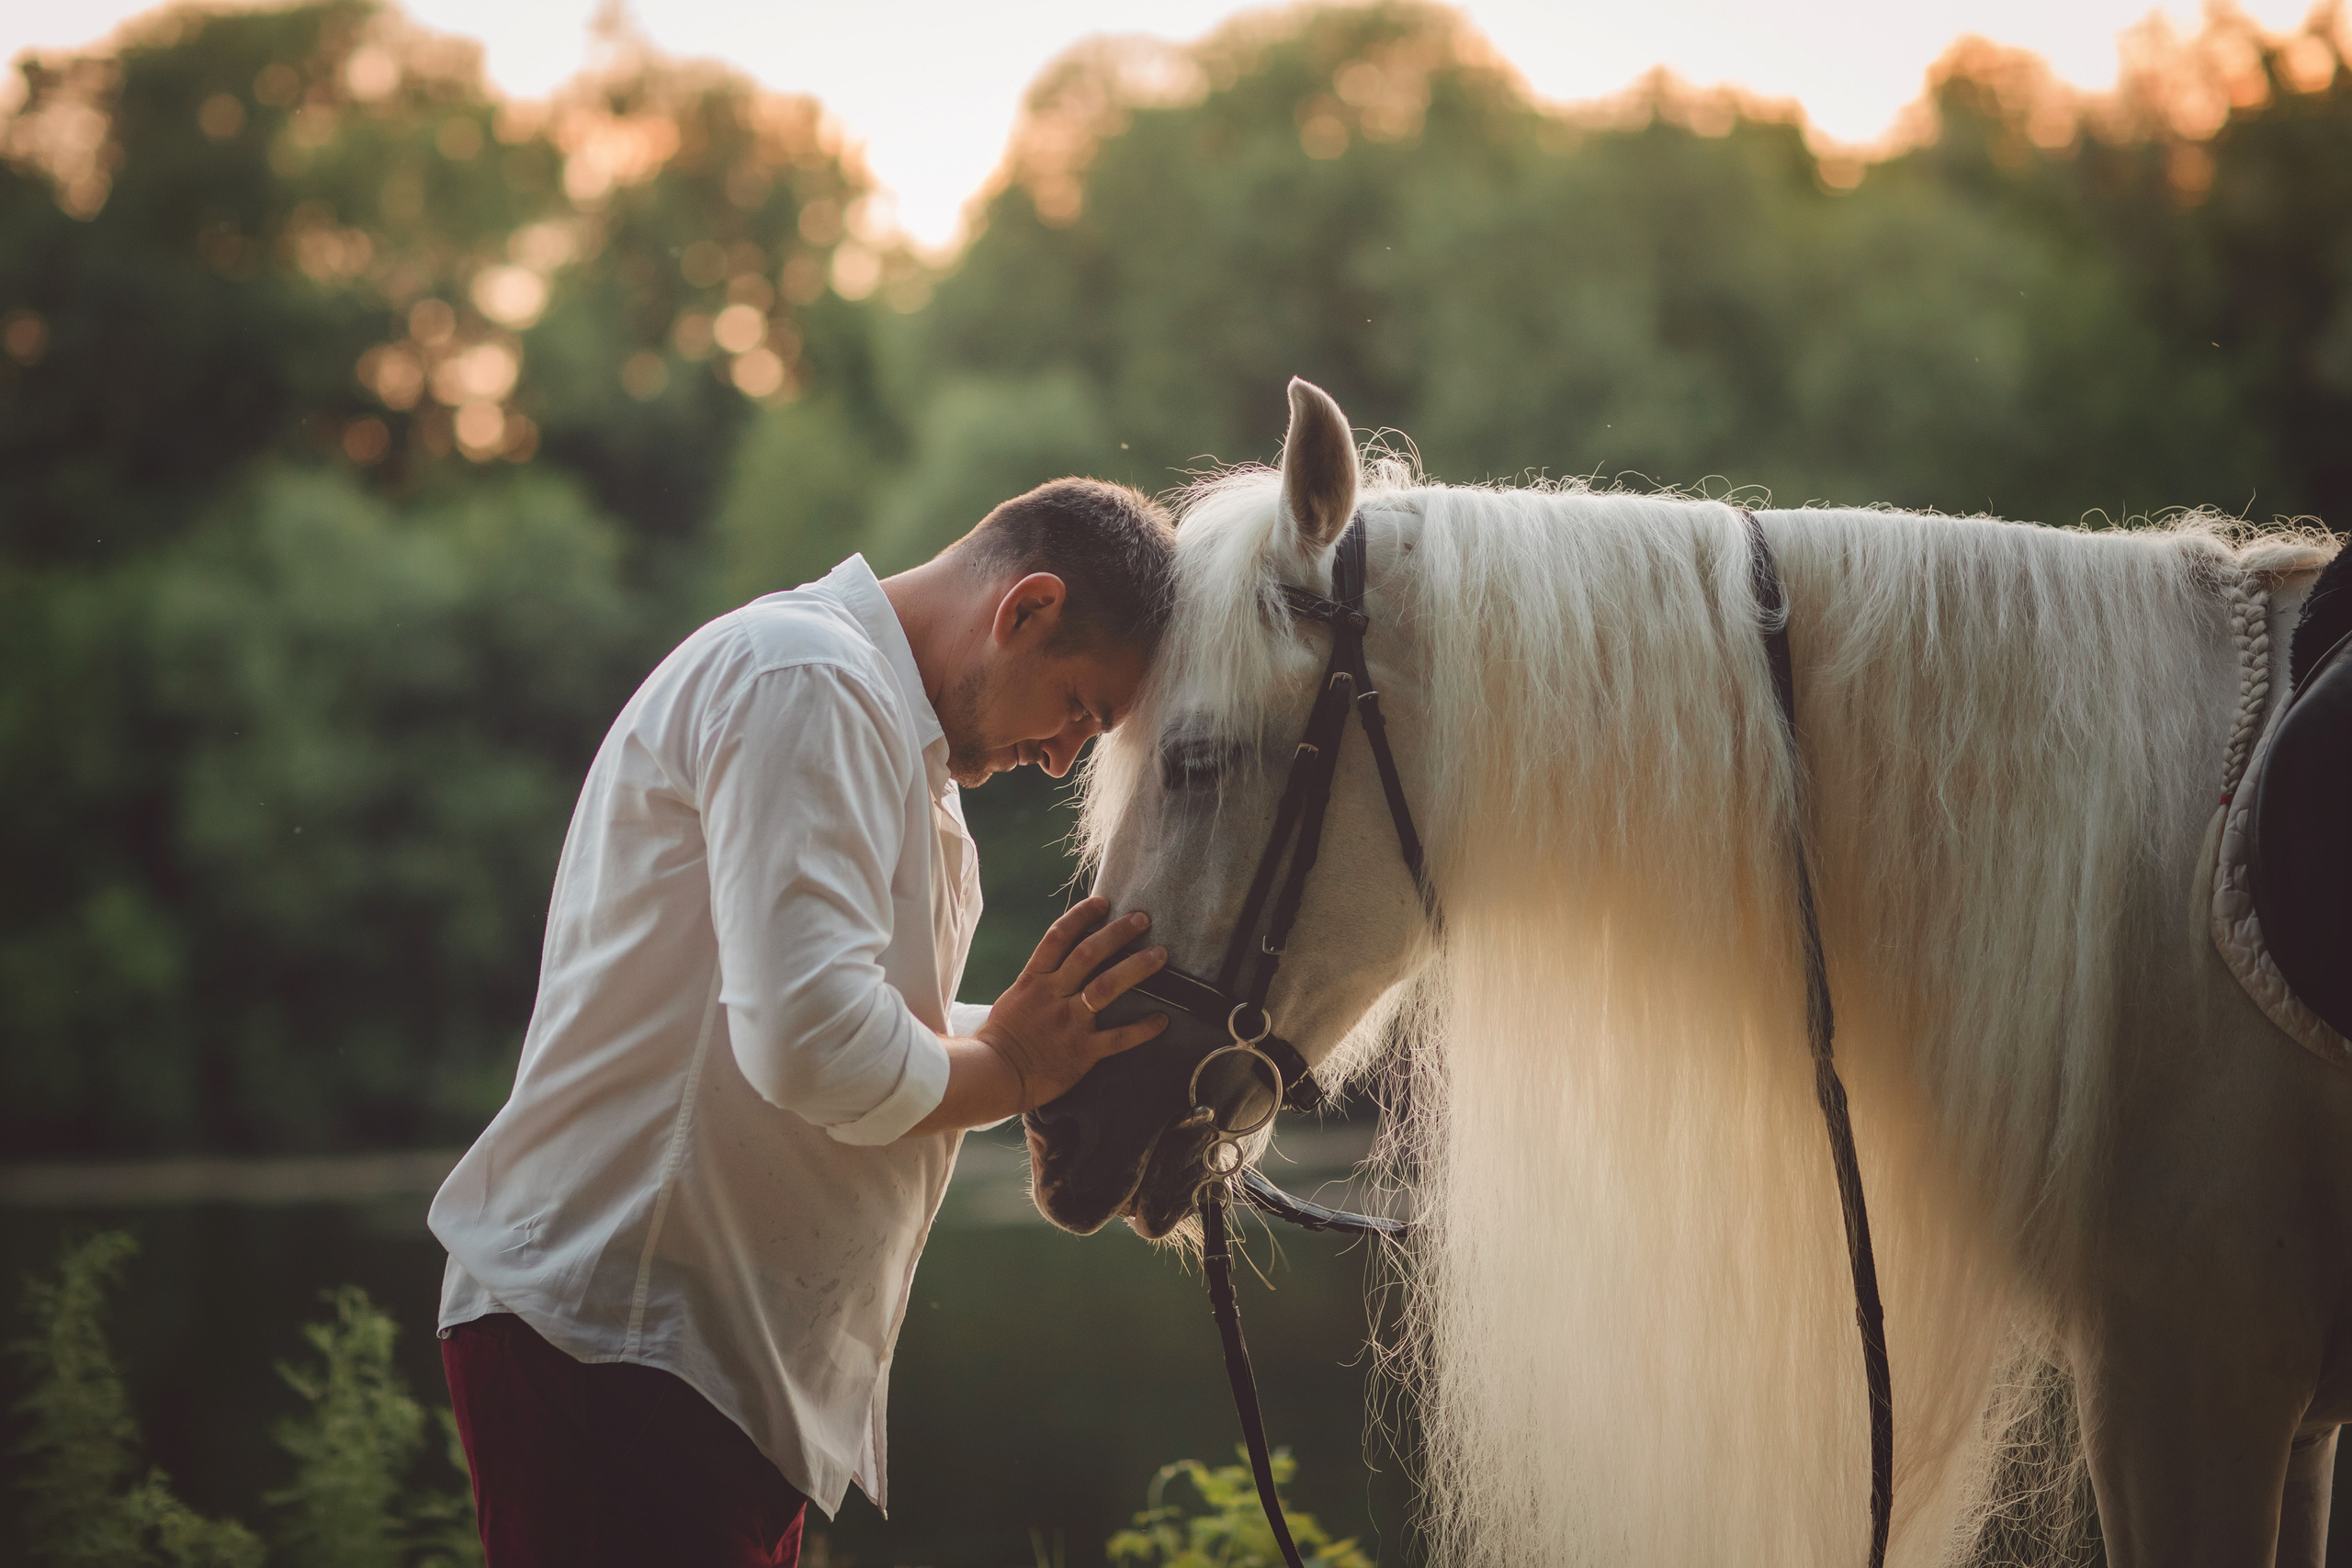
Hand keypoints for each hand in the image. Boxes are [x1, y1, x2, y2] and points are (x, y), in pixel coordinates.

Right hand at [976, 896, 1168, 1111]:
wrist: (992, 1076)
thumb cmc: (999, 1040)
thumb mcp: (1013, 1000)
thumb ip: (1038, 983)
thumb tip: (1057, 967)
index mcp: (1034, 980)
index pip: (1058, 937)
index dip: (1081, 916)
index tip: (1103, 902)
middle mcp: (1052, 995)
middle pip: (1088, 954)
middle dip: (1117, 933)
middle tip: (1143, 918)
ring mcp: (1068, 1021)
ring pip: (1106, 986)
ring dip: (1136, 968)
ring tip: (1160, 954)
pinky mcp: (1081, 1051)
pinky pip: (1118, 1038)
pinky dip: (1142, 1029)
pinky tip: (1163, 1020)